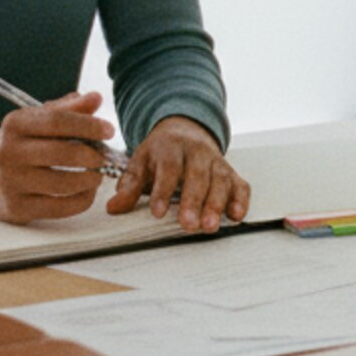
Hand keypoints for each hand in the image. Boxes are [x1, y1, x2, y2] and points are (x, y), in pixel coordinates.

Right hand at [0, 90, 119, 222]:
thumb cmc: (23, 144)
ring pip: (64, 183)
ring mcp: (10, 182)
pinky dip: (82, 200)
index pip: (57, 121)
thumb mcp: (38, 120)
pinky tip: (87, 192)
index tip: (109, 131)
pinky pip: (60, 207)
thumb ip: (68, 109)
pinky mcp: (17, 208)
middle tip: (104, 157)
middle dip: (92, 156)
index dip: (88, 125)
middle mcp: (9, 152)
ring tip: (97, 175)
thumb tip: (95, 98)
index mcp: (15, 124)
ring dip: (90, 180)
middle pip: (63, 153)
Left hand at [105, 115, 250, 232]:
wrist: (185, 129)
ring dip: (216, 204)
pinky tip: (236, 215)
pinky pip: (240, 183)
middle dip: (194, 201)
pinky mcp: (230, 171)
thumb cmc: (162, 151)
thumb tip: (114, 206)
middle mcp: (197, 151)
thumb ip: (130, 185)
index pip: (169, 168)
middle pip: (198, 175)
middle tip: (188, 224)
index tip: (158, 212)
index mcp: (171, 146)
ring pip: (220, 180)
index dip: (164, 190)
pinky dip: (240, 199)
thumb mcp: (141, 161)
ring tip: (209, 226)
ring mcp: (216, 161)